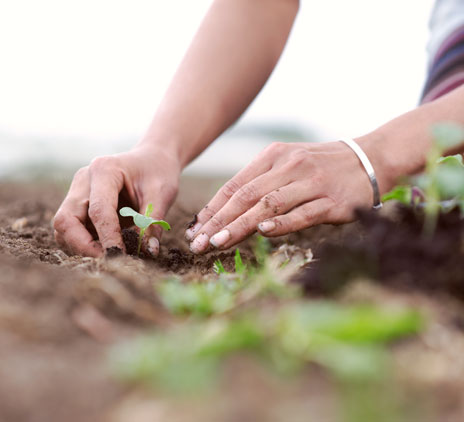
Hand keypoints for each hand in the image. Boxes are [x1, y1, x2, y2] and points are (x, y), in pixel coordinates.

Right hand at [53, 145, 180, 256]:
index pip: (98, 210)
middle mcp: (83, 180)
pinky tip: (107, 248)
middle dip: (83, 246)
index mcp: (104, 170)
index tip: (120, 257)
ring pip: (63, 228)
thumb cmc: (158, 172)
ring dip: (82, 247)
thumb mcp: (162, 194)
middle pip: (66, 220)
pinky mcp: (78, 205)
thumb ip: (153, 222)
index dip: (108, 237)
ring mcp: (77, 192)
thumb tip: (149, 252)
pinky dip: (84, 244)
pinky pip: (72, 230)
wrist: (152, 160)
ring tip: (111, 255)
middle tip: (109, 260)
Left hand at [185, 140, 385, 253]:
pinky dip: (282, 223)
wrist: (370, 158)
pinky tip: (263, 232)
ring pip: (269, 205)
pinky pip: (303, 213)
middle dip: (218, 221)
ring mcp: (311, 182)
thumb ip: (261, 183)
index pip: (234, 185)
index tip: (194, 229)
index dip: (212, 209)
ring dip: (241, 225)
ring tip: (218, 243)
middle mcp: (289, 166)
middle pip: (246, 196)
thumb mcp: (288, 163)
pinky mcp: (332, 200)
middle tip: (198, 243)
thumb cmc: (322, 166)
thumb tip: (227, 212)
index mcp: (274, 156)